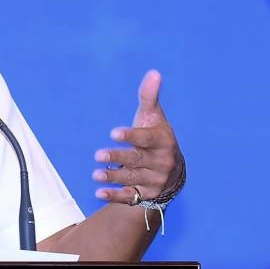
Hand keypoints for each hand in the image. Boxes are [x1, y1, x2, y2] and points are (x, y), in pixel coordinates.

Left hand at [92, 70, 183, 204]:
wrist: (173, 170)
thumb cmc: (156, 137)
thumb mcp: (154, 117)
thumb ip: (150, 96)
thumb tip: (154, 72)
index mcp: (163, 141)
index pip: (146, 139)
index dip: (130, 136)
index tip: (113, 133)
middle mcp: (161, 162)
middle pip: (137, 160)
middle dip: (118, 158)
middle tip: (98, 155)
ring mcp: (154, 180)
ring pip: (132, 179)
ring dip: (114, 177)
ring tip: (96, 174)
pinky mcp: (146, 194)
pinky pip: (130, 196)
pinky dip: (115, 196)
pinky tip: (99, 193)